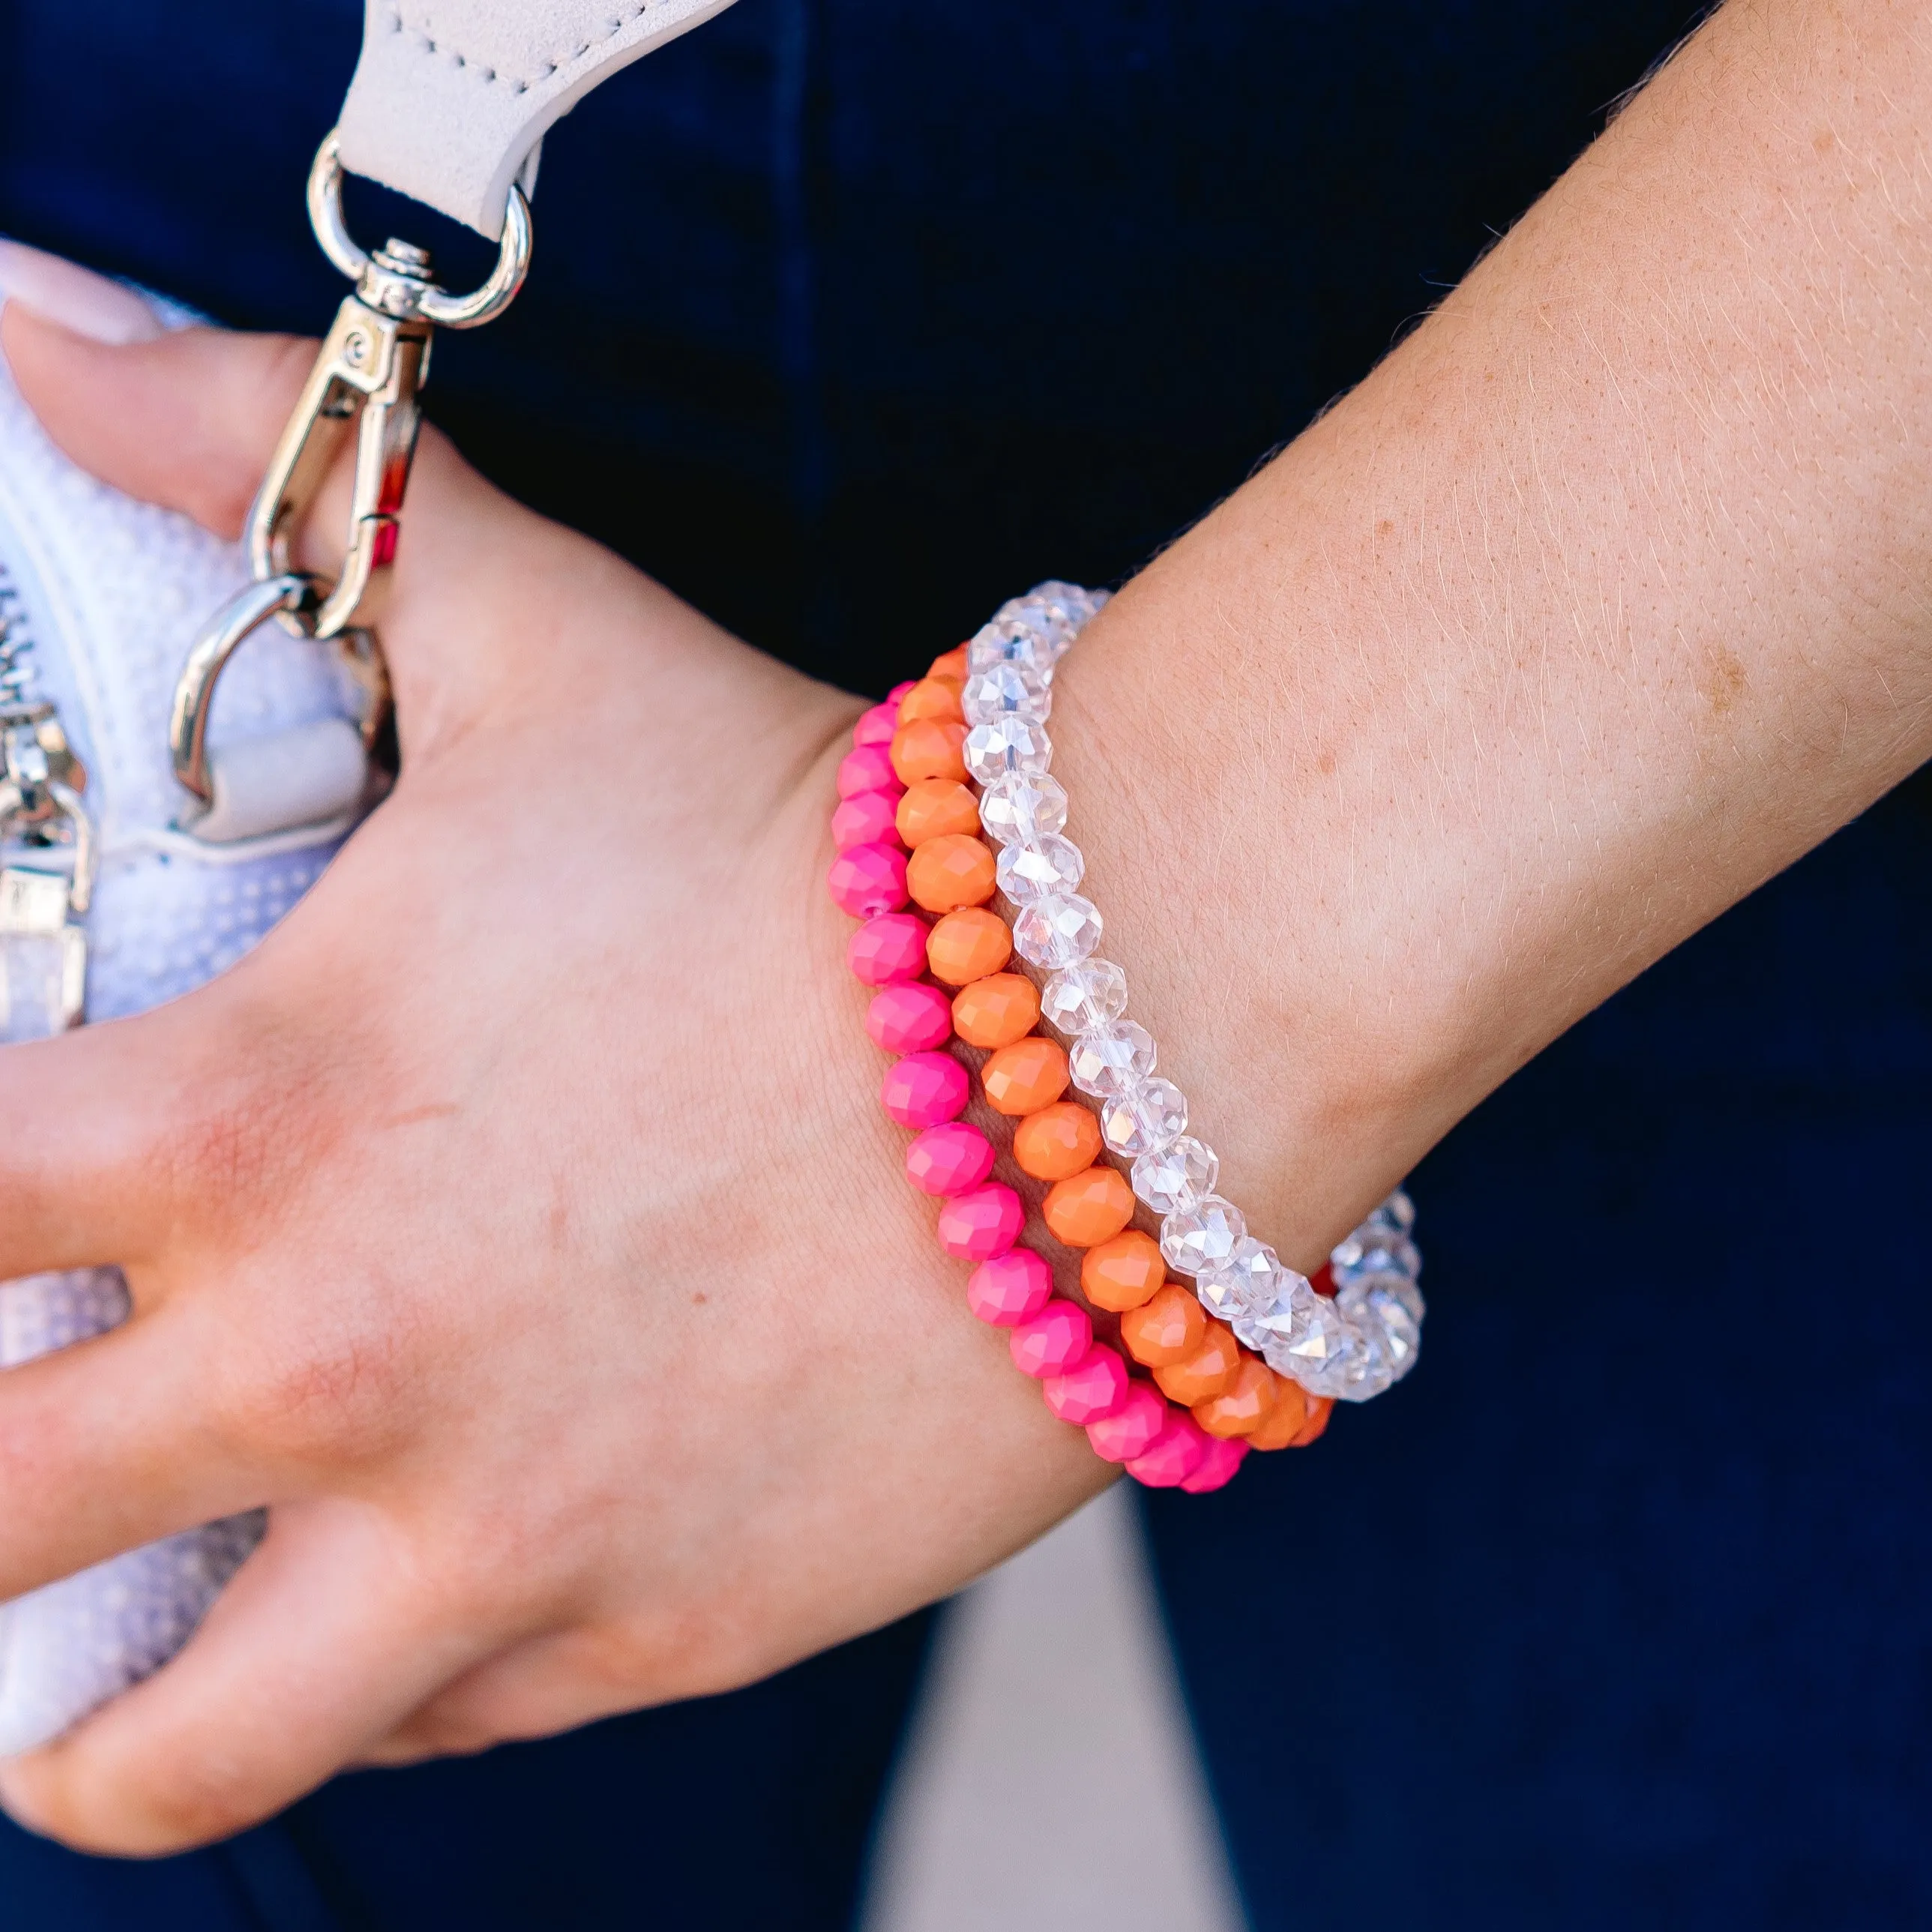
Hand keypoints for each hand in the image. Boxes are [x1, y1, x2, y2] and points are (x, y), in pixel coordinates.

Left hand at [0, 307, 1106, 1854]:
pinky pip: (442, 1725)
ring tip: (131, 1641)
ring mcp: (502, 1535)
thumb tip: (43, 318)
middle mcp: (338, 1365)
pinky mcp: (664, 1633)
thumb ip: (289, 482)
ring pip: (176, 1760)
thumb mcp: (539, 645)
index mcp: (253, 1127)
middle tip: (14, 1449)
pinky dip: (399, 1673)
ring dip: (98, 1723)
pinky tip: (447, 1569)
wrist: (1118, 1031)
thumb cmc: (808, 841)